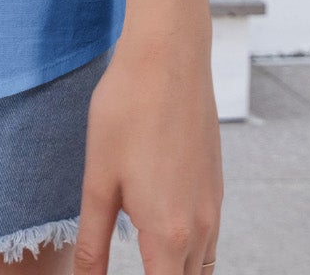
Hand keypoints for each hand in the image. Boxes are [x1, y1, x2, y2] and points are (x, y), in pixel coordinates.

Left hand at [73, 26, 222, 274]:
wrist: (169, 55)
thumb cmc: (127, 110)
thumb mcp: (99, 179)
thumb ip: (93, 242)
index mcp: (169, 235)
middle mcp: (200, 229)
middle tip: (131, 266)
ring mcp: (213, 207)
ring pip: (203, 267)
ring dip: (177, 272)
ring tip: (146, 262)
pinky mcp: (216, 185)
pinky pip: (209, 239)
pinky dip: (189, 253)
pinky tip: (163, 233)